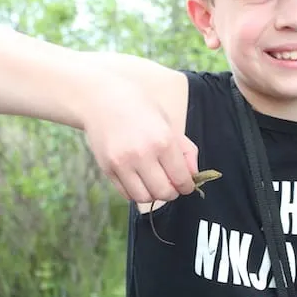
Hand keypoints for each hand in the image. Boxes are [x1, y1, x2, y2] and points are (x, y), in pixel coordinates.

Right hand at [81, 82, 197, 202]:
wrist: (102, 99)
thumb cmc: (140, 107)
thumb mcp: (168, 123)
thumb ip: (185, 150)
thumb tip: (194, 175)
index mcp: (163, 141)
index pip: (181, 178)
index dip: (187, 186)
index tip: (187, 184)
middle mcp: (143, 154)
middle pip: (164, 192)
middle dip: (172, 192)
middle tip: (172, 184)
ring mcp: (122, 163)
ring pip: (144, 198)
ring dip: (153, 195)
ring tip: (155, 183)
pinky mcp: (107, 169)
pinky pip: (126, 193)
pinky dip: (136, 192)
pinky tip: (139, 179)